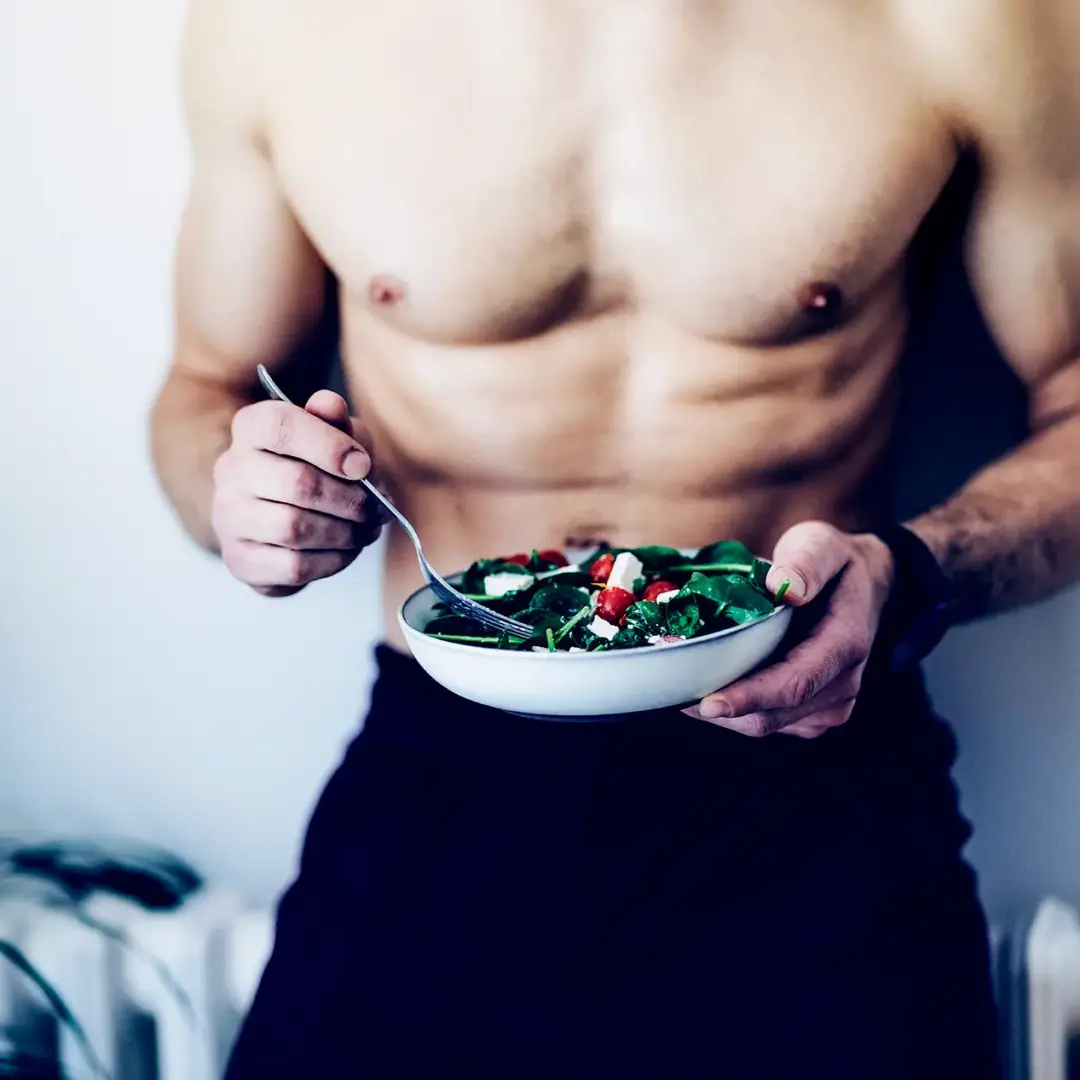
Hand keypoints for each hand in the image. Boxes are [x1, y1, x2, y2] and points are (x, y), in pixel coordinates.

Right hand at [212, 389, 382, 596]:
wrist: (285, 521)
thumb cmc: (318, 469)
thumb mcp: (336, 437)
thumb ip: (336, 421)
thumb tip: (331, 405)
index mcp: (250, 428)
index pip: (279, 425)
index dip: (329, 446)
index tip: (364, 465)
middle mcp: (231, 470)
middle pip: (298, 483)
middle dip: (352, 501)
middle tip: (379, 510)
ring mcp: (228, 518)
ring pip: (295, 528)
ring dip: (346, 533)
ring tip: (367, 530)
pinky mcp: (240, 560)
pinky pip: (294, 566)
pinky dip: (332, 561)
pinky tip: (345, 551)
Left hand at [683, 521, 893, 738]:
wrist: (862, 587)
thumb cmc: (834, 563)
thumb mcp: (822, 544)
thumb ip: (807, 562)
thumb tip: (786, 587)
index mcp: (845, 644)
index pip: (795, 682)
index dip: (749, 697)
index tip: (707, 704)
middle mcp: (842, 684)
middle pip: (774, 714)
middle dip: (722, 710)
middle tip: (672, 694)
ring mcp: (828, 704)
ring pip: (766, 724)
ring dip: (724, 713)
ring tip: (684, 685)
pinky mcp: (810, 713)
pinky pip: (767, 721)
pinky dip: (735, 710)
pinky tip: (708, 686)